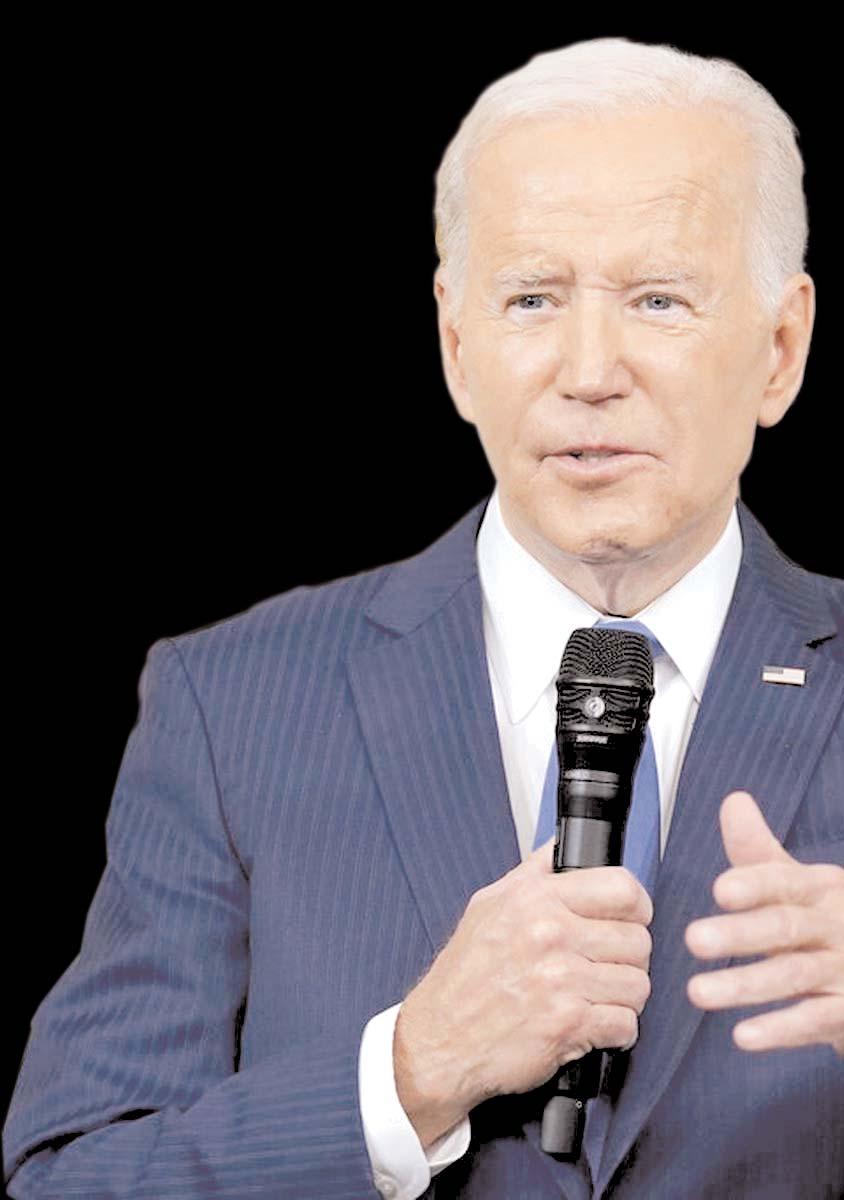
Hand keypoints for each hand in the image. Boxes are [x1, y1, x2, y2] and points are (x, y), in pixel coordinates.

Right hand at [393, 838, 652, 1147]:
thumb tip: (564, 846)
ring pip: (637, 984)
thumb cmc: (464, 976)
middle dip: (628, 958)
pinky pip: (626, 1025)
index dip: (636, 907)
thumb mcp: (490, 904)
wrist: (438, 1039)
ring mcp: (560, 980)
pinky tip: (591, 1026)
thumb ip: (534, 872)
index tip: (629, 920)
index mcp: (535, 899)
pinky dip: (615, 1032)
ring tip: (596, 998)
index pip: (622, 888)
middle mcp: (550, 934)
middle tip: (606, 967)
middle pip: (638, 939)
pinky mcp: (567, 1024)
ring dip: (623, 997)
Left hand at [685, 790, 843, 1054]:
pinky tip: (742, 1037)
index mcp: (820, 889)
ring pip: (793, 976)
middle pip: (785, 928)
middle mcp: (834, 926)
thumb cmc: (821, 922)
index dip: (755, 884)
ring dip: (745, 986)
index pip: (785, 882)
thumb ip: (758, 850)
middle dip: (740, 934)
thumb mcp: (796, 884)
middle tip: (693, 939)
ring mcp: (843, 970)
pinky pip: (815, 1021)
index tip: (719, 889)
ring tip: (696, 993)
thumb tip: (734, 801)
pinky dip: (780, 1030)